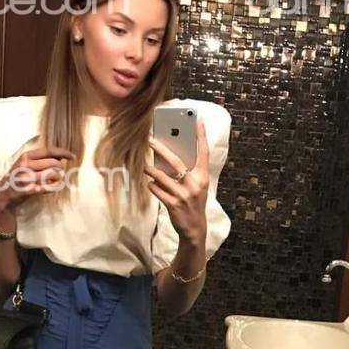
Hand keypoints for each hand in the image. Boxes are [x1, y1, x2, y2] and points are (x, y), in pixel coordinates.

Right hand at [0, 145, 75, 211]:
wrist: (4, 193)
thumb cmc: (19, 176)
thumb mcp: (27, 164)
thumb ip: (43, 160)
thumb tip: (63, 159)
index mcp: (26, 156)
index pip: (49, 151)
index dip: (63, 152)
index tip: (72, 156)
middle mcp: (25, 165)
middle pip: (53, 163)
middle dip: (60, 168)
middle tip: (58, 173)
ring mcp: (25, 178)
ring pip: (52, 175)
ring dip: (58, 179)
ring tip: (55, 181)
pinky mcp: (27, 190)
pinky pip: (48, 188)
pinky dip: (54, 187)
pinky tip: (55, 187)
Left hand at [146, 118, 209, 246]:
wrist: (195, 229)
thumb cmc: (194, 203)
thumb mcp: (198, 186)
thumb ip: (189, 172)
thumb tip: (171, 156)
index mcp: (203, 177)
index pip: (203, 152)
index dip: (201, 136)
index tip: (197, 120)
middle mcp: (195, 184)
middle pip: (176, 162)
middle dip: (162, 150)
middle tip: (151, 141)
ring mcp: (184, 195)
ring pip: (163, 177)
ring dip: (152, 170)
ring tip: (146, 166)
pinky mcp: (173, 205)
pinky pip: (158, 191)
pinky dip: (152, 186)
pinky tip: (149, 183)